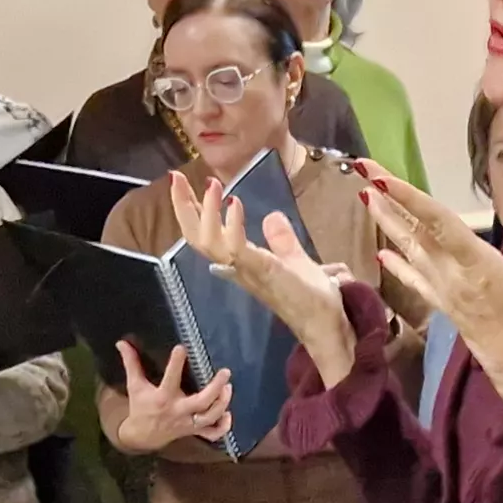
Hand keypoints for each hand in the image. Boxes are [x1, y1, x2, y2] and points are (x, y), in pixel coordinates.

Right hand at [107, 341, 233, 453]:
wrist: (142, 437)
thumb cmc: (140, 407)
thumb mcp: (135, 385)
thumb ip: (131, 363)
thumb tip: (122, 342)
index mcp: (162, 398)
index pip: (170, 379)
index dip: (175, 364)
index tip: (182, 348)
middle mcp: (177, 411)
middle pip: (200, 402)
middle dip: (214, 388)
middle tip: (225, 372)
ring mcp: (187, 423)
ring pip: (209, 417)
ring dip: (222, 404)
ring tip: (228, 387)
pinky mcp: (194, 431)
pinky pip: (212, 434)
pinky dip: (223, 427)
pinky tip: (228, 414)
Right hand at [171, 168, 359, 386]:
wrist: (327, 324)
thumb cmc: (312, 298)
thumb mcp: (294, 260)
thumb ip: (282, 241)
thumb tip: (273, 217)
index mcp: (241, 263)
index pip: (206, 235)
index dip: (192, 211)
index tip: (183, 184)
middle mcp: (237, 267)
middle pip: (197, 237)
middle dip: (183, 207)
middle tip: (176, 177)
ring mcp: (248, 270)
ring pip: (210, 242)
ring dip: (207, 211)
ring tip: (213, 185)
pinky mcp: (263, 272)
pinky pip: (237, 248)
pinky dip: (232, 225)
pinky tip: (234, 203)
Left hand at [358, 158, 502, 422]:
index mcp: (478, 267)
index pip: (438, 224)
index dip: (409, 197)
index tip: (380, 176)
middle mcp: (453, 277)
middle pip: (414, 230)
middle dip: (388, 198)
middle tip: (362, 167)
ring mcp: (446, 292)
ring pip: (409, 250)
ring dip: (388, 222)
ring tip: (365, 196)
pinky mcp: (446, 306)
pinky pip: (415, 280)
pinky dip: (398, 264)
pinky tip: (382, 253)